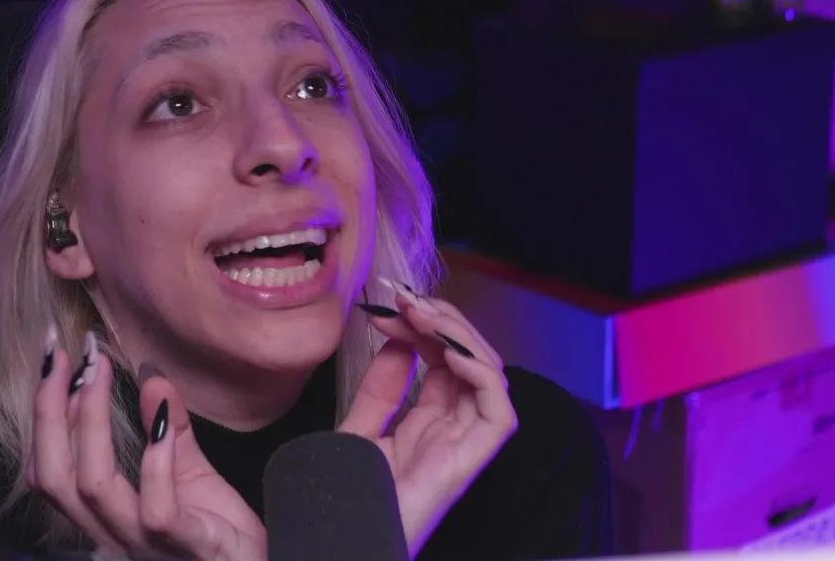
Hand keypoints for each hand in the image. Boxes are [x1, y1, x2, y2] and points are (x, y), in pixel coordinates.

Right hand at [27, 330, 266, 559]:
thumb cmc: (218, 534)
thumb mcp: (190, 473)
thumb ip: (168, 431)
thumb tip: (152, 375)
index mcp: (104, 516)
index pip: (49, 470)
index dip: (44, 416)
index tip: (56, 360)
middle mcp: (112, 534)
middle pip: (54, 477)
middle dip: (50, 411)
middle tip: (66, 356)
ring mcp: (145, 546)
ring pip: (94, 488)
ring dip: (91, 422)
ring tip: (99, 373)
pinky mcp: (187, 549)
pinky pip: (158, 511)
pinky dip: (155, 463)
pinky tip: (159, 424)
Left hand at [340, 280, 517, 556]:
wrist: (337, 543)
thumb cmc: (347, 501)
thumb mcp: (357, 432)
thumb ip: (378, 391)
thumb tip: (394, 342)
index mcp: (427, 425)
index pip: (443, 361)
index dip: (425, 327)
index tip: (390, 305)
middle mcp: (451, 433)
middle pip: (468, 362)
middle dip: (445, 322)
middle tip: (407, 299)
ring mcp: (461, 448)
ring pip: (489, 379)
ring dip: (461, 337)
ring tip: (423, 314)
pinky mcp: (467, 464)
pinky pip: (497, 415)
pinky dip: (481, 375)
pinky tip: (447, 352)